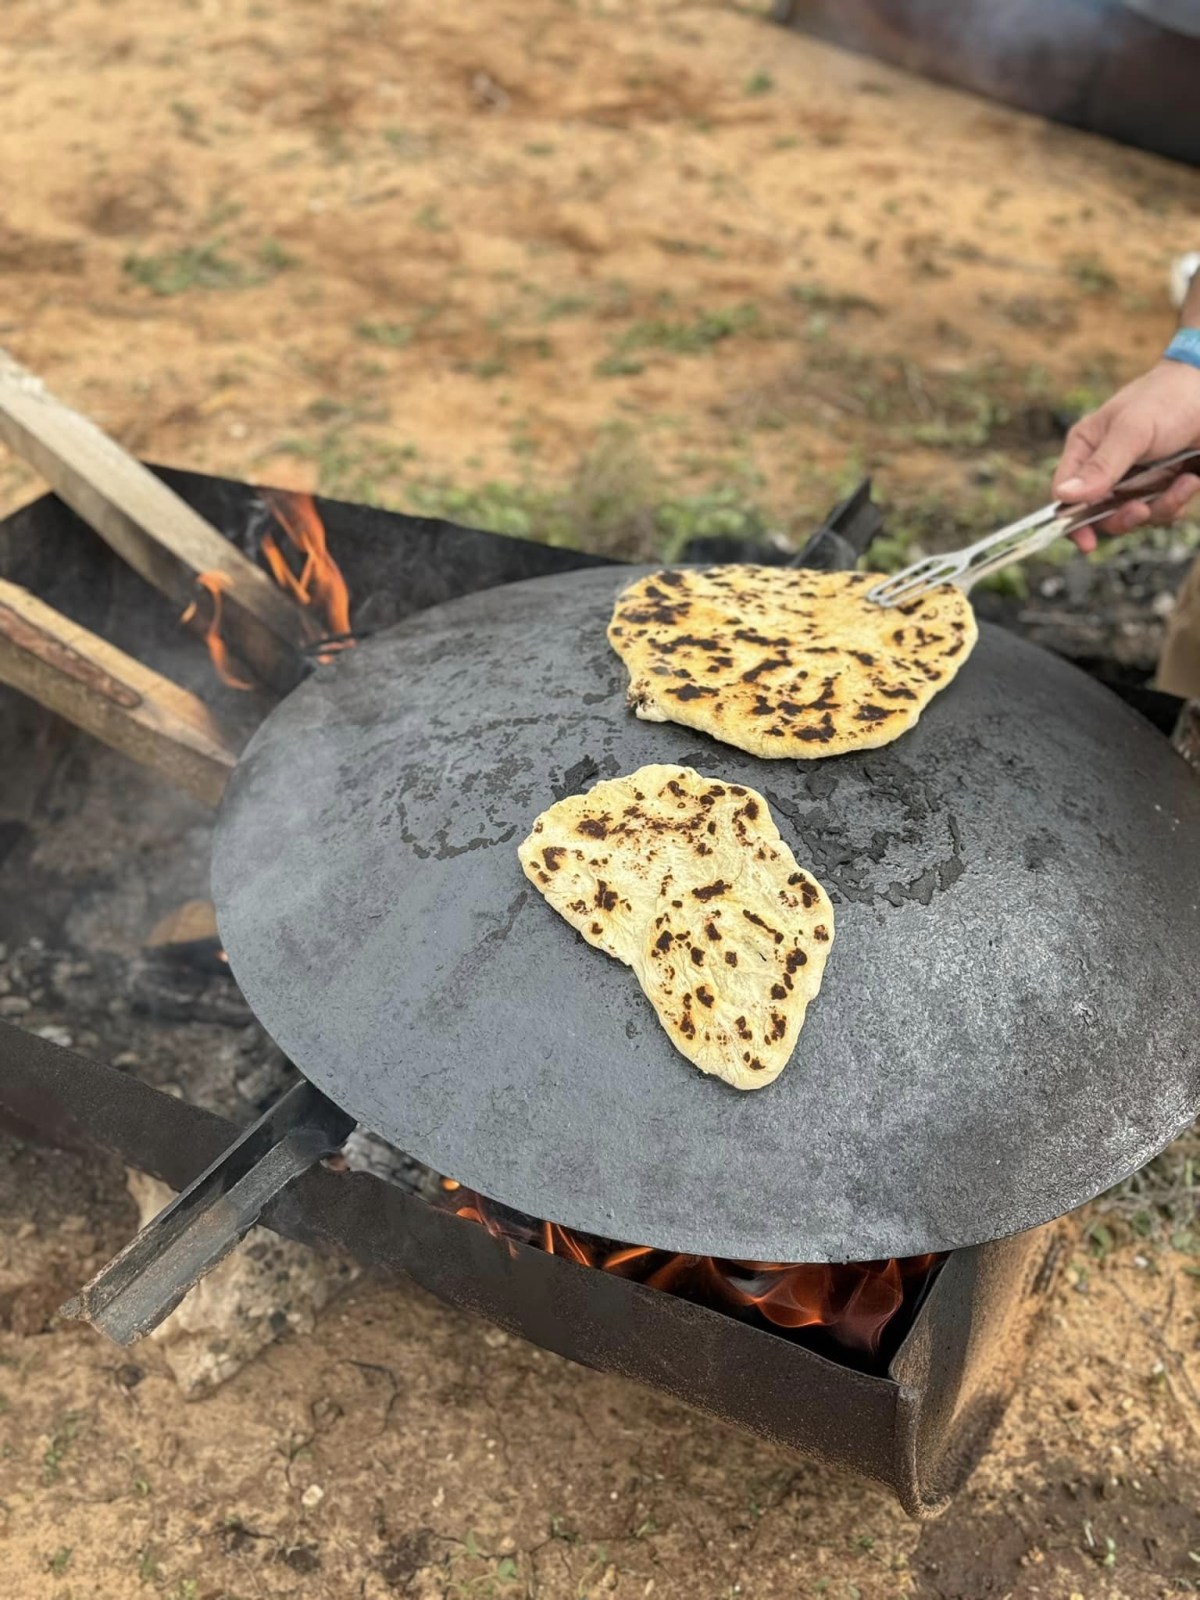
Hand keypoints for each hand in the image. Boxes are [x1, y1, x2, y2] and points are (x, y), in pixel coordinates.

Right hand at [1052, 360, 1199, 550]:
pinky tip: (1190, 480)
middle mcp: (1105, 468)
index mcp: (1086, 449)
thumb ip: (1101, 466)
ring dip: (1160, 506)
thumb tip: (1064, 496)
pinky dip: (1176, 502)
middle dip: (1123, 517)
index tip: (1087, 542)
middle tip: (1141, 509)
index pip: (1064, 495)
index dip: (1071, 521)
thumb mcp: (1132, 431)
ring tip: (1184, 483)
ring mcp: (1133, 479)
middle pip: (1098, 515)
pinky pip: (1160, 512)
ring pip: (1132, 517)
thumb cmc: (1168, 399)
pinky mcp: (1159, 486)